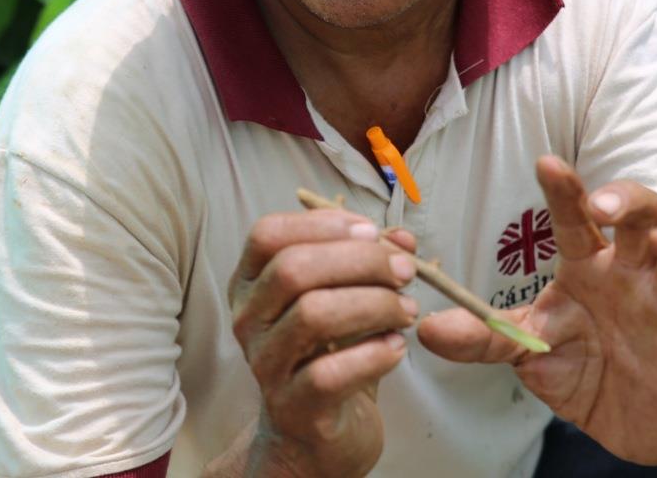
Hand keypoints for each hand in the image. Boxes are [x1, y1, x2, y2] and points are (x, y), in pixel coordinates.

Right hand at [228, 210, 418, 477]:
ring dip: (374, 304)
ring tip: (407, 311)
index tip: (372, 231)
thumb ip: (373, 262)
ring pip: (313, 315)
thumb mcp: (349, 298)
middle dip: (361, 261)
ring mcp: (265, 364)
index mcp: (253, 283)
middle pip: (294, 269)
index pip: (268, 234)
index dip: (322, 224)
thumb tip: (403, 240)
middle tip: (404, 271)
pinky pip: (329, 373)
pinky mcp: (291, 406)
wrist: (316, 431)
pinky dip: (373, 354)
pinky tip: (396, 348)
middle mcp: (249, 320)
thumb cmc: (332, 351)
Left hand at [417, 156, 656, 465]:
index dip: (565, 189)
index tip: (546, 163)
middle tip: (604, 207)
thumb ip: (482, 339)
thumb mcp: (527, 350)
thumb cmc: (580, 367)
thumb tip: (425, 328)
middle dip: (626, 201)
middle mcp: (631, 274)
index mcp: (587, 266)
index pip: (574, 219)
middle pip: (640, 215)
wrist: (633, 422)